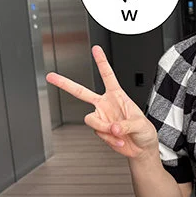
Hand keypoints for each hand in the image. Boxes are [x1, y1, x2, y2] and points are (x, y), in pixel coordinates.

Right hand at [45, 45, 158, 159]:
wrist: (141, 147)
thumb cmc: (144, 131)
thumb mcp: (140, 124)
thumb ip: (125, 125)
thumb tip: (113, 127)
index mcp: (117, 95)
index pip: (107, 75)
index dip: (101, 62)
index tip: (95, 49)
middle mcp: (105, 104)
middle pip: (81, 92)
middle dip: (65, 84)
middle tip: (51, 76)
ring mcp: (101, 117)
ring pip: (90, 119)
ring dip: (103, 128)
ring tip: (117, 133)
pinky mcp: (99, 131)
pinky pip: (98, 133)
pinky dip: (109, 139)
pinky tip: (118, 140)